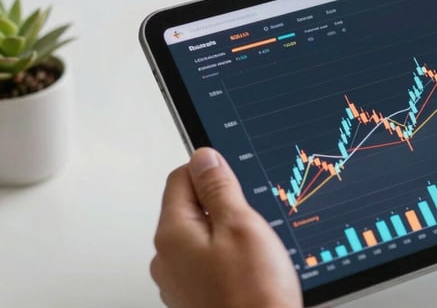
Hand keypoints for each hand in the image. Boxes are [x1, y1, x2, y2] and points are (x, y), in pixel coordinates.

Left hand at [150, 148, 301, 307]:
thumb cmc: (252, 294)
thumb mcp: (241, 225)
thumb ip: (219, 187)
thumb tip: (204, 157)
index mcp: (172, 233)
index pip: (181, 176)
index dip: (212, 171)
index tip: (235, 179)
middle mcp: (167, 258)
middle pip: (191, 206)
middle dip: (223, 206)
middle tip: (251, 221)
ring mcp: (180, 281)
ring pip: (203, 235)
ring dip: (228, 233)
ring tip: (254, 251)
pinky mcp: (196, 296)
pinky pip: (209, 262)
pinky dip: (228, 258)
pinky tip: (251, 270)